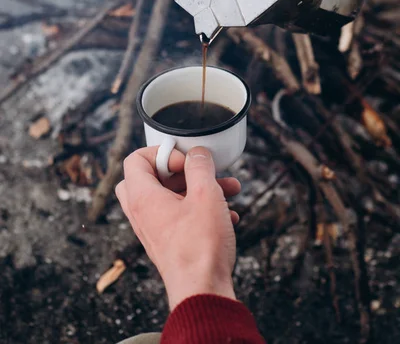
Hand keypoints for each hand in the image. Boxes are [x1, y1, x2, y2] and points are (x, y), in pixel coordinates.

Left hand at [116, 146, 239, 309]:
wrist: (202, 293)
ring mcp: (154, 230)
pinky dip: (201, 209)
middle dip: (180, 170)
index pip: (135, 159)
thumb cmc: (200, 247)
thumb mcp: (205, 194)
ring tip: (229, 189)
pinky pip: (180, 216)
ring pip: (170, 197)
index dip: (162, 152)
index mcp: (143, 197)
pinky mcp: (169, 243)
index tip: (186, 159)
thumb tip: (197, 153)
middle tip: (198, 171)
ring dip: (198, 189)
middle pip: (149, 178)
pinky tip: (229, 215)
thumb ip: (200, 166)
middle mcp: (143, 213)